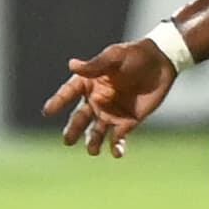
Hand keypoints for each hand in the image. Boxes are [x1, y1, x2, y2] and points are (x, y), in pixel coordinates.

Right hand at [44, 37, 177, 157]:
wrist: (161, 63)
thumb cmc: (135, 56)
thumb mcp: (115, 57)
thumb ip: (95, 65)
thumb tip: (72, 64)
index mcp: (88, 83)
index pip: (68, 93)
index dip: (58, 101)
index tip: (48, 111)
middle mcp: (96, 100)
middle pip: (80, 118)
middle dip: (73, 130)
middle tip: (68, 140)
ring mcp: (110, 113)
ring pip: (96, 132)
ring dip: (93, 142)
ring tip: (92, 150)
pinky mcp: (127, 122)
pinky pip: (118, 138)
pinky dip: (116, 146)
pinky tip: (116, 152)